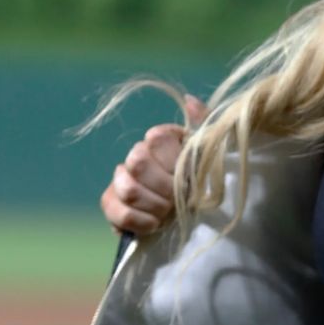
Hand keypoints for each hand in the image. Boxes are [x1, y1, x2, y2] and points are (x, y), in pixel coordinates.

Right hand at [99, 94, 207, 235]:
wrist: (194, 219)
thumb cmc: (204, 185)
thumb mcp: (212, 154)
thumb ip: (205, 125)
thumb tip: (190, 100)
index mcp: (162, 140)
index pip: (156, 139)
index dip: (173, 162)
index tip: (190, 178)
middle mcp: (138, 155)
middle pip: (138, 162)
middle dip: (164, 187)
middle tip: (180, 200)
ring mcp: (121, 179)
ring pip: (127, 188)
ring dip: (154, 205)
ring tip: (169, 214)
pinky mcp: (111, 203)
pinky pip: (113, 208)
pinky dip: (137, 221)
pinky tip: (154, 225)